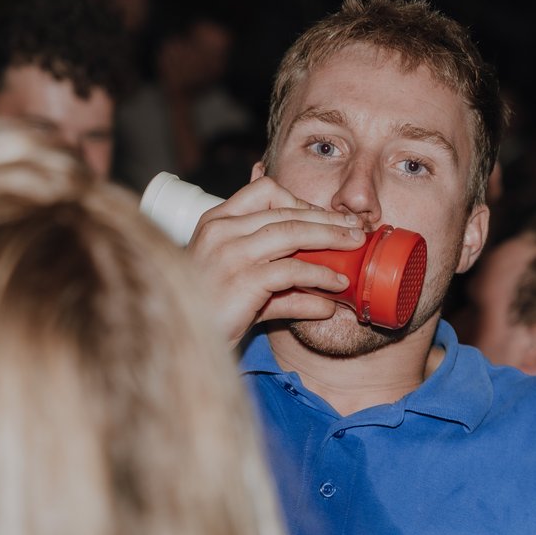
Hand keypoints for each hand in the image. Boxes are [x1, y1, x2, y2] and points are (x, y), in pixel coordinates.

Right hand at [180, 176, 366, 345]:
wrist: (179, 342)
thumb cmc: (210, 316)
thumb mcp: (247, 293)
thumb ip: (283, 289)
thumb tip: (327, 299)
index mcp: (216, 222)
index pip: (264, 191)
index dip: (301, 201)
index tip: (325, 218)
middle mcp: (220, 230)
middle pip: (286, 211)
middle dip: (327, 220)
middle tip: (356, 230)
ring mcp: (229, 253)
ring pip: (292, 232)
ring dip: (331, 239)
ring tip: (354, 247)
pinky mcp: (242, 280)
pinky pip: (292, 271)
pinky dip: (320, 276)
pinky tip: (337, 285)